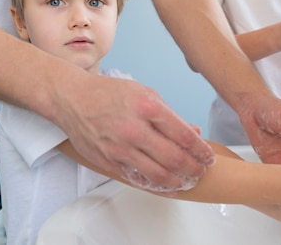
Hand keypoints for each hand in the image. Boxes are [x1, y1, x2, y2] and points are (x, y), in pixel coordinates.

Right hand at [56, 74, 214, 192]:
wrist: (72, 99)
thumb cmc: (108, 93)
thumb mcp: (145, 93)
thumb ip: (170, 115)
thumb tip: (193, 132)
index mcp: (147, 107)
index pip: (183, 135)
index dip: (201, 150)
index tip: (208, 156)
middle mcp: (134, 129)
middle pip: (174, 158)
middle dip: (193, 169)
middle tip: (201, 172)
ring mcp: (120, 147)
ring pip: (156, 174)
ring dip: (177, 182)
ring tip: (187, 182)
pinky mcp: (107, 161)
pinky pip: (136, 178)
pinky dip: (154, 185)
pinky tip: (165, 186)